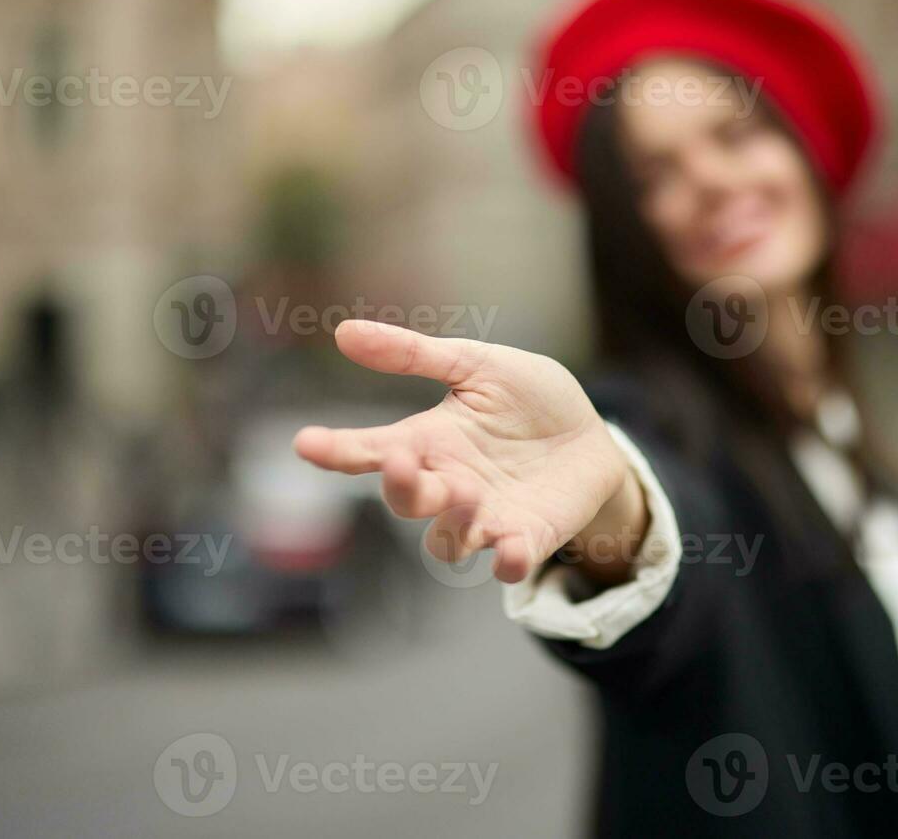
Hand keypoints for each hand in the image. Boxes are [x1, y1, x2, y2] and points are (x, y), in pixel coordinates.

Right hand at [293, 320, 644, 583]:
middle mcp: (448, 485)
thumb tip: (344, 333)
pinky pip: (508, 564)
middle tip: (406, 463)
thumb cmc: (530, 399)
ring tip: (467, 492)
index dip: (338, 449)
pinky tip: (509, 549)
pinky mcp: (528, 538)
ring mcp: (486, 517)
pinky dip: (506, 561)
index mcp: (429, 442)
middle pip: (406, 502)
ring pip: (448, 541)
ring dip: (451, 522)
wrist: (592, 434)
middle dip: (401, 488)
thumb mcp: (477, 365)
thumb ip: (415, 355)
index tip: (305, 442)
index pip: (372, 450)